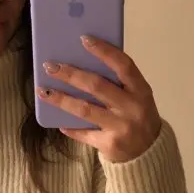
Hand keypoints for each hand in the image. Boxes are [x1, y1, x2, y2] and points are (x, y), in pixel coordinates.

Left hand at [38, 36, 161, 162]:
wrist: (149, 153)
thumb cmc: (138, 117)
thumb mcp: (138, 97)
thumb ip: (119, 83)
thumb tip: (82, 63)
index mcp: (141, 90)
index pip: (123, 65)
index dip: (104, 51)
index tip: (84, 39)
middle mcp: (132, 107)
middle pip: (97, 86)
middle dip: (70, 74)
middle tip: (50, 66)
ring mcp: (121, 127)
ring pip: (84, 109)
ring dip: (61, 99)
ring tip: (43, 91)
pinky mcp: (109, 144)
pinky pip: (84, 133)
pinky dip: (70, 127)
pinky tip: (58, 122)